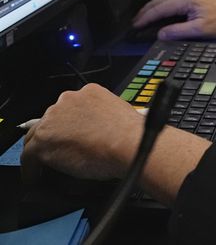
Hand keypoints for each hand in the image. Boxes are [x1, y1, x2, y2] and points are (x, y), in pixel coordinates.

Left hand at [22, 84, 142, 181]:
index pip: (70, 109)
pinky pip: (28, 157)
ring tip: (45, 168)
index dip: (69, 125)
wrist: (129, 145)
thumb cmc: (130, 135)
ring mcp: (53, 119)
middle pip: (50, 121)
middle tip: (61, 153)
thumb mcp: (118, 114)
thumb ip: (102, 118)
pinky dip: (30, 170)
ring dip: (41, 151)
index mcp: (89, 92)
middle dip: (54, 136)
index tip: (70, 136)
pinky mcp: (42, 140)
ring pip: (36, 137)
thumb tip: (98, 133)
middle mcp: (68, 100)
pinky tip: (35, 179)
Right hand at [132, 0, 215, 39]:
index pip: (160, 8)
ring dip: (153, 9)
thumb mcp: (200, 30)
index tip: (137, 25)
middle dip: (146, 12)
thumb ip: (178, 31)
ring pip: (165, 0)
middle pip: (159, 1)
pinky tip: (160, 15)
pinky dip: (163, 8)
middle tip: (136, 22)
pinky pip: (172, 1)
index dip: (146, 17)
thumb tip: (162, 34)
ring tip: (144, 19)